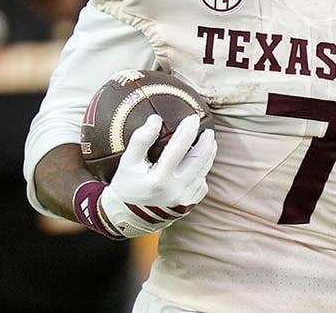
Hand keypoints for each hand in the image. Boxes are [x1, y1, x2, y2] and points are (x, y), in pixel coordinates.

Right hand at [97, 113, 215, 237]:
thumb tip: (156, 119)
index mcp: (159, 179)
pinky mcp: (187, 206)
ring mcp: (183, 200)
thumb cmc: (126, 185)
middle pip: (199, 160)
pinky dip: (202, 173)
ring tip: (210, 143)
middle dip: (206, 142)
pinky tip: (199, 165)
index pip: (179, 147)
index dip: (188, 130)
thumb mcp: (127, 162)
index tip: (193, 117)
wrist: (125, 217)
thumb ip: (140, 140)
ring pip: (203, 172)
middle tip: (208, 130)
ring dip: (208, 156)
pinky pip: (201, 186)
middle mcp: (174, 190)